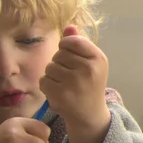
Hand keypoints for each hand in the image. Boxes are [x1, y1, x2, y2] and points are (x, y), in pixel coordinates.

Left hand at [40, 26, 110, 142]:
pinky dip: (47, 86)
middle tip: (71, 76)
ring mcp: (74, 82)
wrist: (90, 115)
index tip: (72, 58)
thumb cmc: (89, 84)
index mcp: (98, 58)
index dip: (66, 47)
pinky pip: (43, 80)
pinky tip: (58, 93)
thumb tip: (68, 27)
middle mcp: (88, 69)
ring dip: (53, 75)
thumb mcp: (90, 63)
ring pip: (50, 67)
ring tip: (65, 84)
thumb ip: (79, 44)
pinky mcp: (61, 94)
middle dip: (60, 63)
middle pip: (59, 54)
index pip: (72, 41)